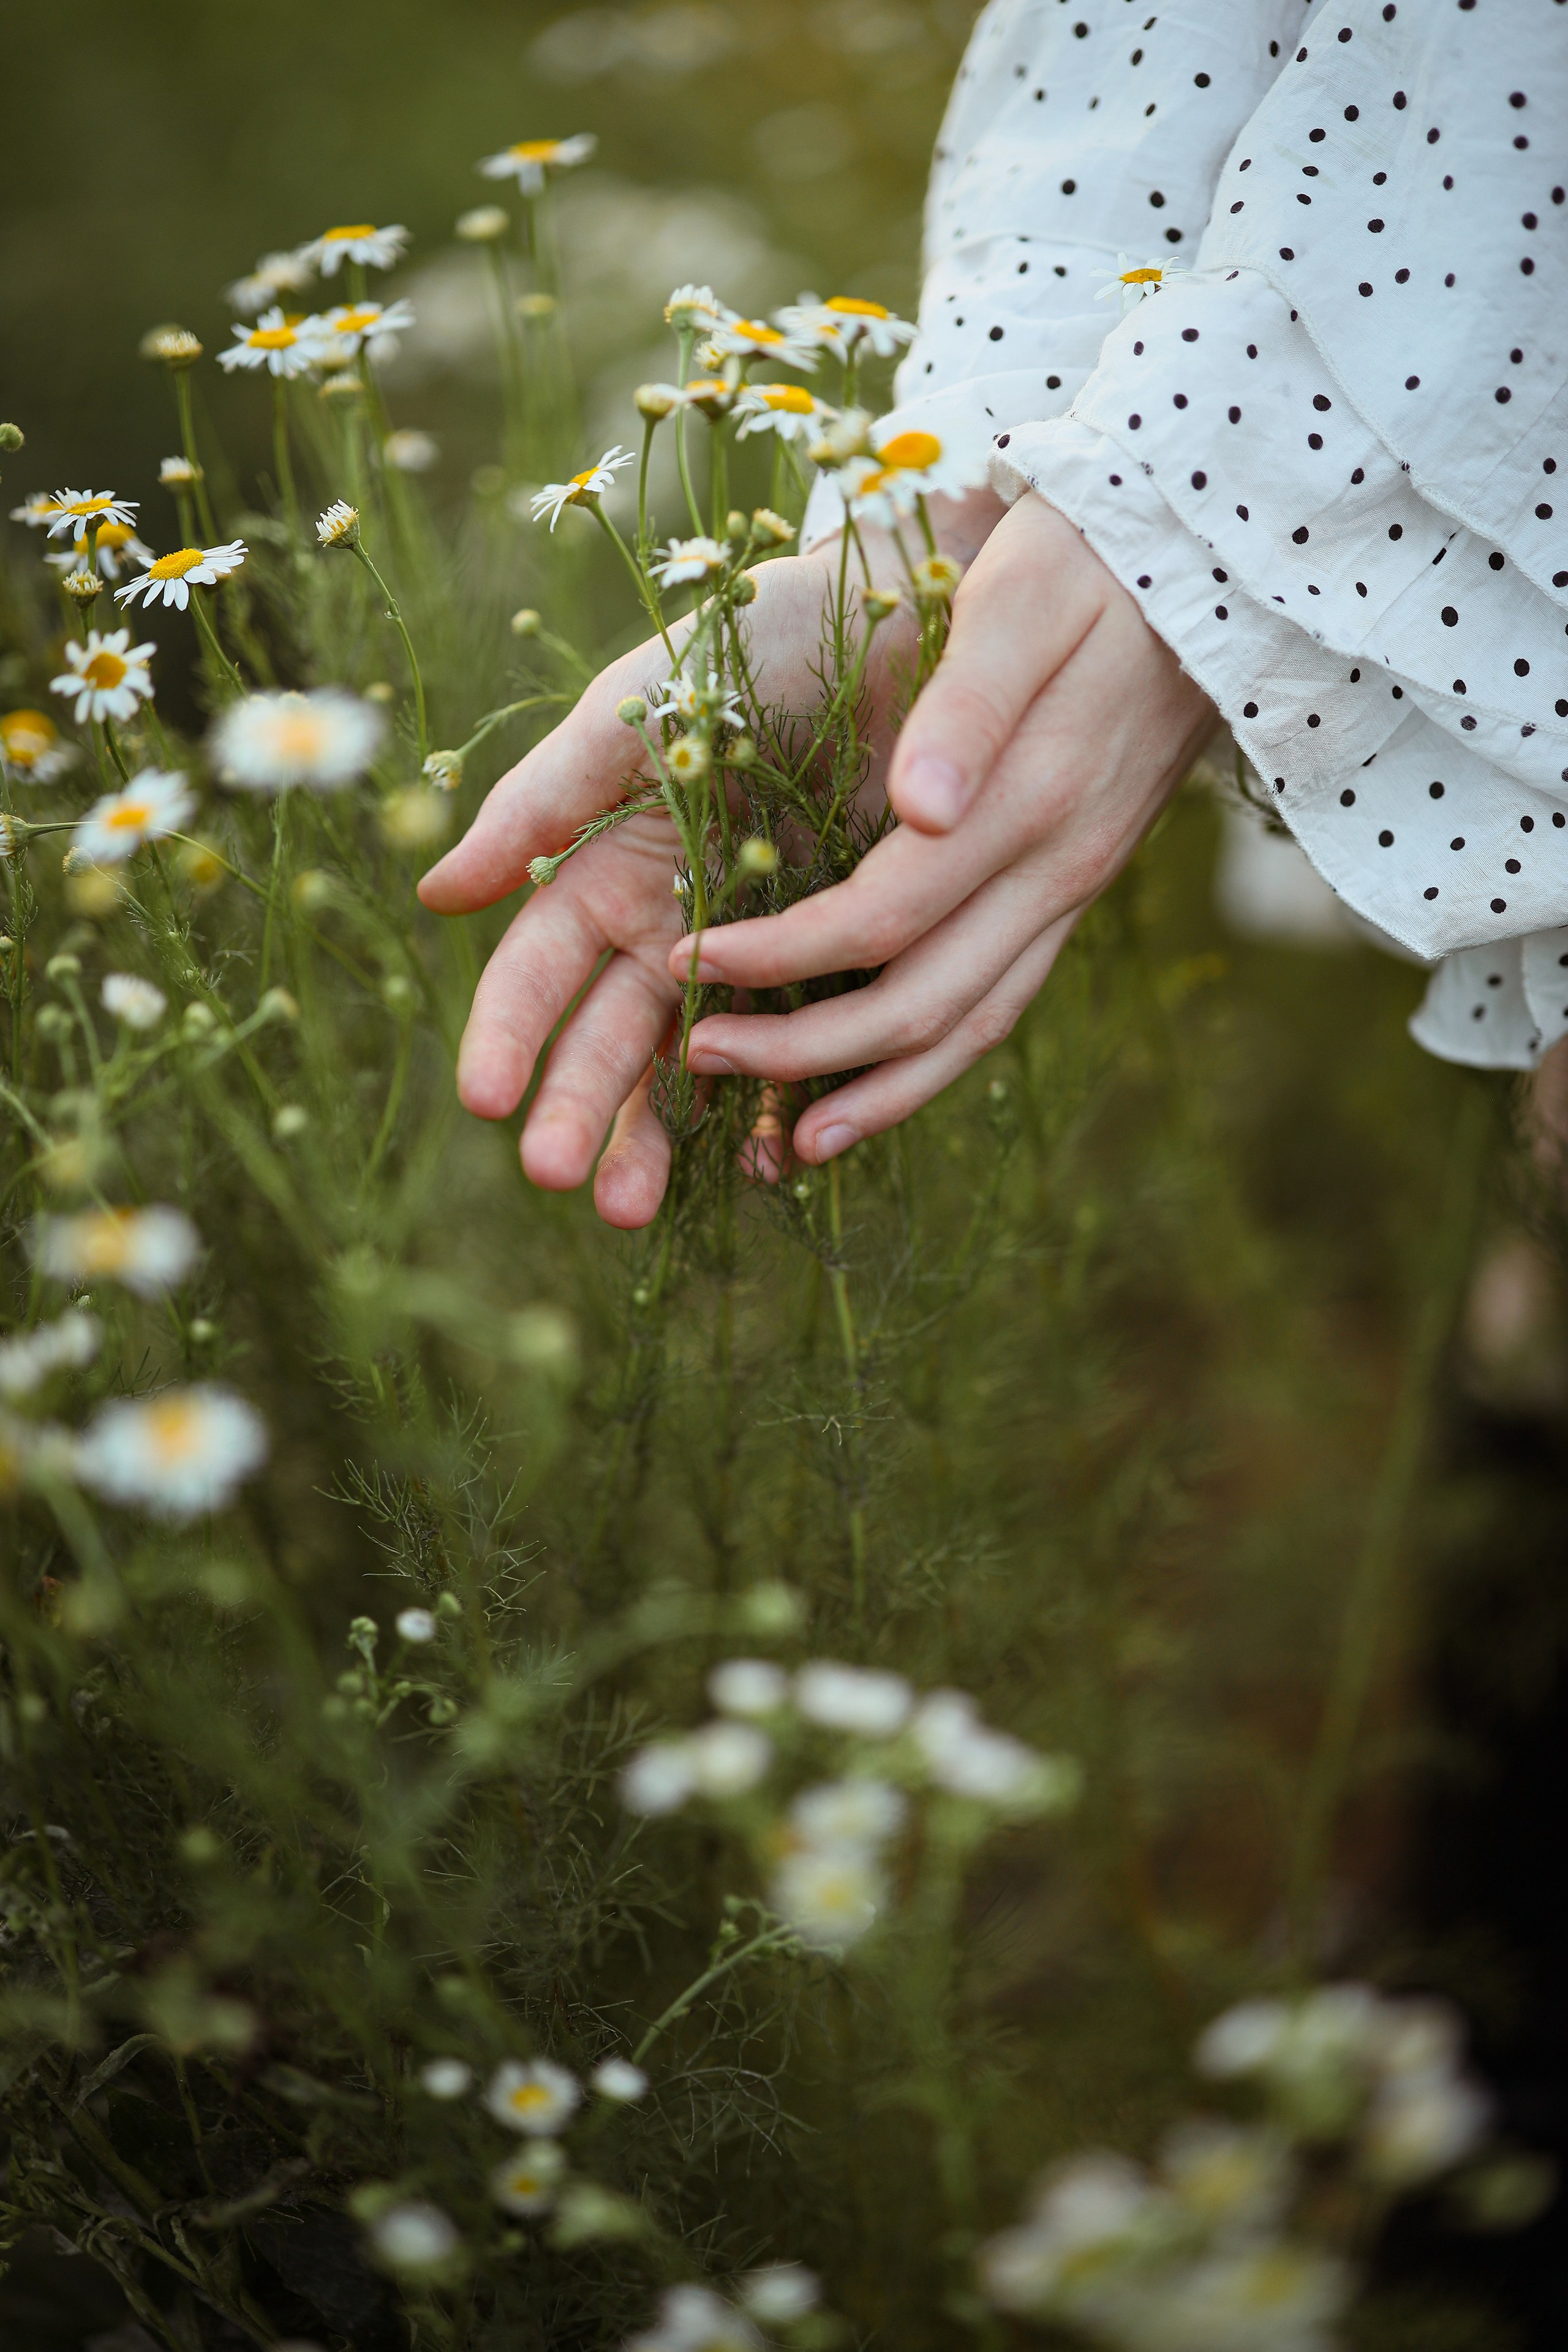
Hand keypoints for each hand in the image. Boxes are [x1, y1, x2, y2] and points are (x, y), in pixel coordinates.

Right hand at [417, 492, 1003, 1227]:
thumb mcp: (636, 716)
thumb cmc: (758, 642)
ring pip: (696, 1068)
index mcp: (614, 868)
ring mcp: (759, 955)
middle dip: (582, 1110)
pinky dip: (774, 1111)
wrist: (915, 612)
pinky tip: (755, 1162)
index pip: (541, 971)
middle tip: (558, 1177)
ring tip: (635, 1207)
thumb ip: (543, 804)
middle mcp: (677, 927)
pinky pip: (803, 1056)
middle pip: (612, 1039)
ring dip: (662, 1138)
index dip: (508, 1033)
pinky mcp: (842, 968)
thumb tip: (436, 895)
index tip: (483, 1098)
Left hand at [671, 495, 1214, 1164]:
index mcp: (1028, 802)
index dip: (780, 954)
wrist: (1211, 570)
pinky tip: (866, 1092)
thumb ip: (970, 704)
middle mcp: (1056, 869)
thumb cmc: (1094, 559)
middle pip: (923, 1002)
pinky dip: (929, 1067)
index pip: (884, 915)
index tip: (682, 956)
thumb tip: (922, 808)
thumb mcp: (1024, 600)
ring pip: (970, 1029)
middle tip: (692, 1056)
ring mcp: (1071, 891)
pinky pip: (999, 1005)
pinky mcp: (1072, 891)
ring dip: (874, 1092)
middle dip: (804, 1048)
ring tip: (781, 1142)